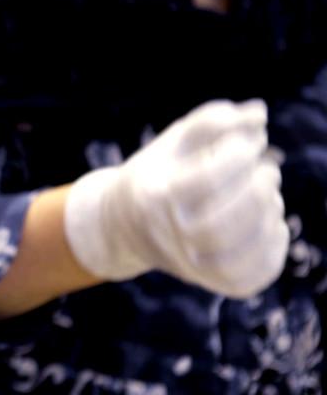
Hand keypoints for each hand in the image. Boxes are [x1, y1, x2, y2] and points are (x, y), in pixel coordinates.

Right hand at [64, 99, 288, 297]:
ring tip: (270, 195)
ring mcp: (188, 266)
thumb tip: (259, 114)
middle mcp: (167, 236)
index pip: (204, 181)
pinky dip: (272, 251)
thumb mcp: (174, 141)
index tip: (250, 142)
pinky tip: (272, 223)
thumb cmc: (158, 174)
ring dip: (266, 219)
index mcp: (153, 196)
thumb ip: (213, 121)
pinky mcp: (210, 283)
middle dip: (257, 191)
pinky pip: (248, 280)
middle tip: (267, 170)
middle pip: (220, 226)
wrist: (124, 225)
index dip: (238, 156)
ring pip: (235, 257)